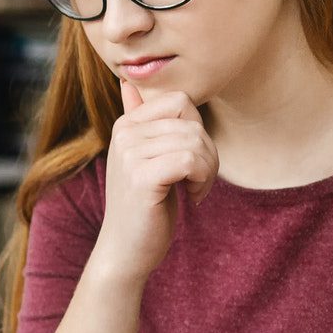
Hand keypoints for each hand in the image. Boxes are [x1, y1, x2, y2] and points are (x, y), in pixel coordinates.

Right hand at [95, 80, 218, 284]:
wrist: (127, 250)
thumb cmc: (145, 204)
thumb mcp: (143, 157)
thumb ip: (139, 120)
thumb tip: (127, 82)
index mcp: (127, 124)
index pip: (182, 101)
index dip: (198, 129)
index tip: (193, 159)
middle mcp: (124, 134)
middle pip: (192, 122)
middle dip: (208, 152)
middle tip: (200, 179)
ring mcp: (130, 154)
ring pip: (195, 141)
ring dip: (208, 169)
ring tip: (196, 188)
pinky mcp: (142, 177)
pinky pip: (191, 160)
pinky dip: (203, 179)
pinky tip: (194, 196)